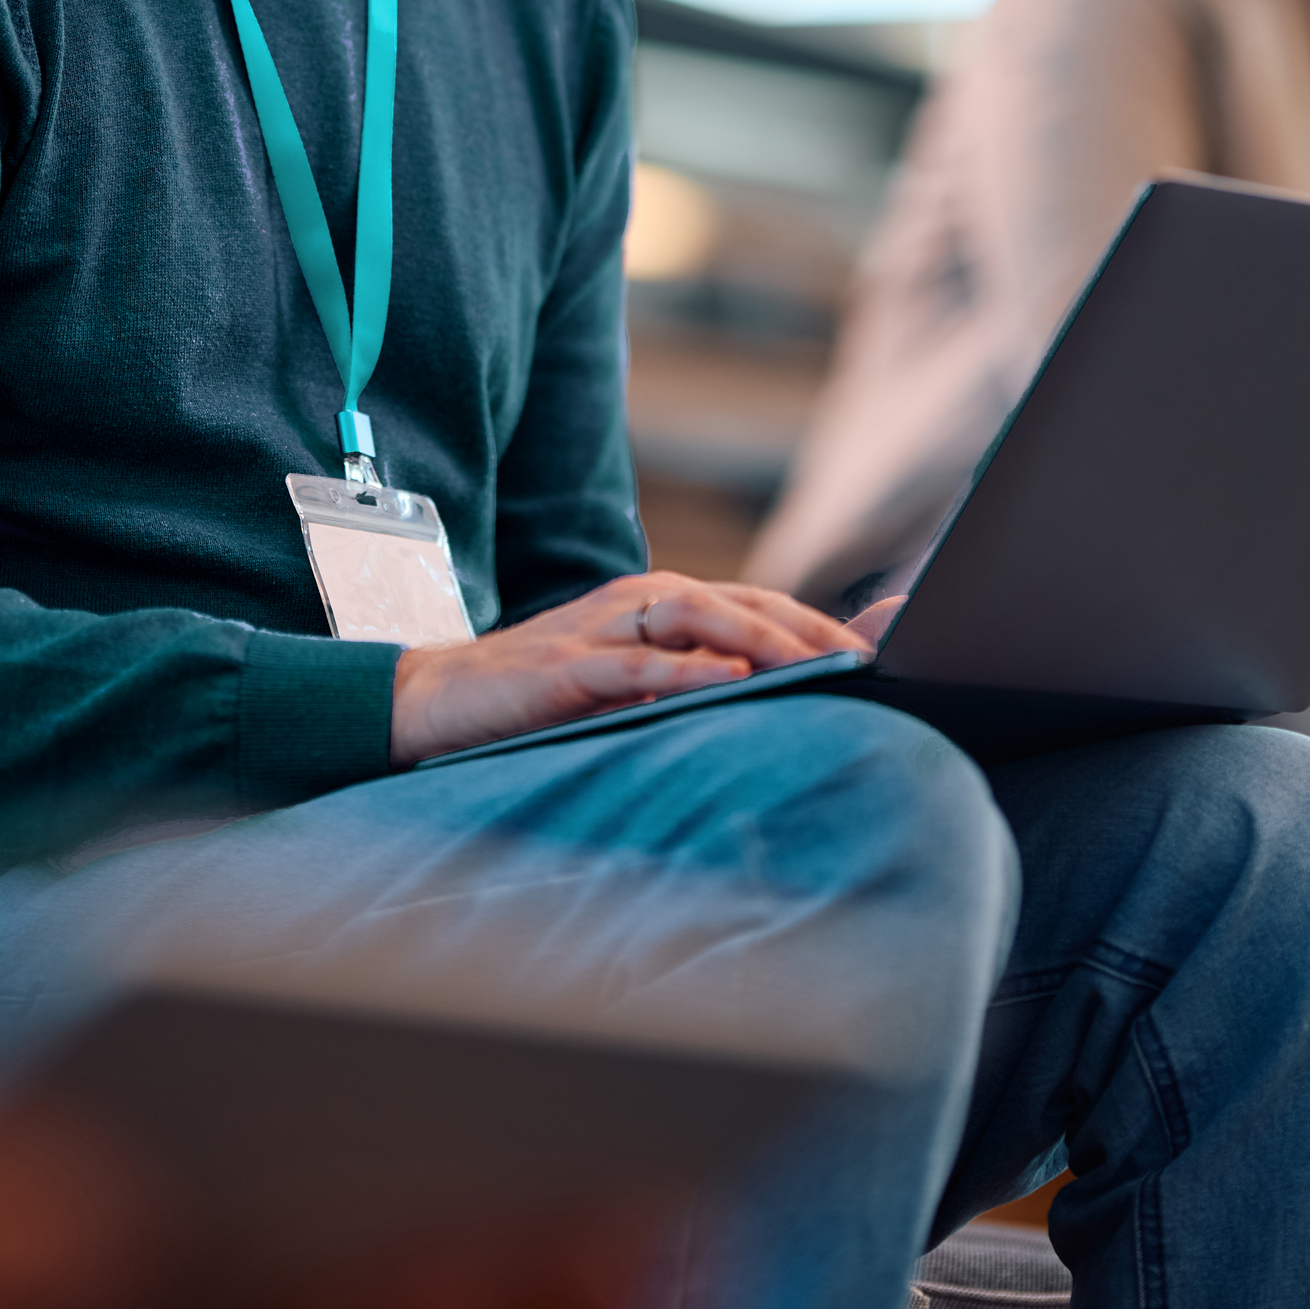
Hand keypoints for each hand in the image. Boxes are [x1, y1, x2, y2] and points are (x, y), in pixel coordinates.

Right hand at [389, 573, 888, 767]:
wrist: (432, 703)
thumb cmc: (535, 701)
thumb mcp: (624, 692)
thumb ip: (685, 688)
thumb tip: (762, 708)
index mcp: (652, 607)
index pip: (751, 604)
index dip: (814, 624)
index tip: (877, 653)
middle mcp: (632, 605)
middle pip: (736, 600)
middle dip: (807, 629)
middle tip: (869, 661)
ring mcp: (597, 630)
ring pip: (694, 616)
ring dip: (762, 639)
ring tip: (819, 664)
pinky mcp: (563, 667)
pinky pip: (634, 663)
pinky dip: (685, 669)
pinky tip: (729, 682)